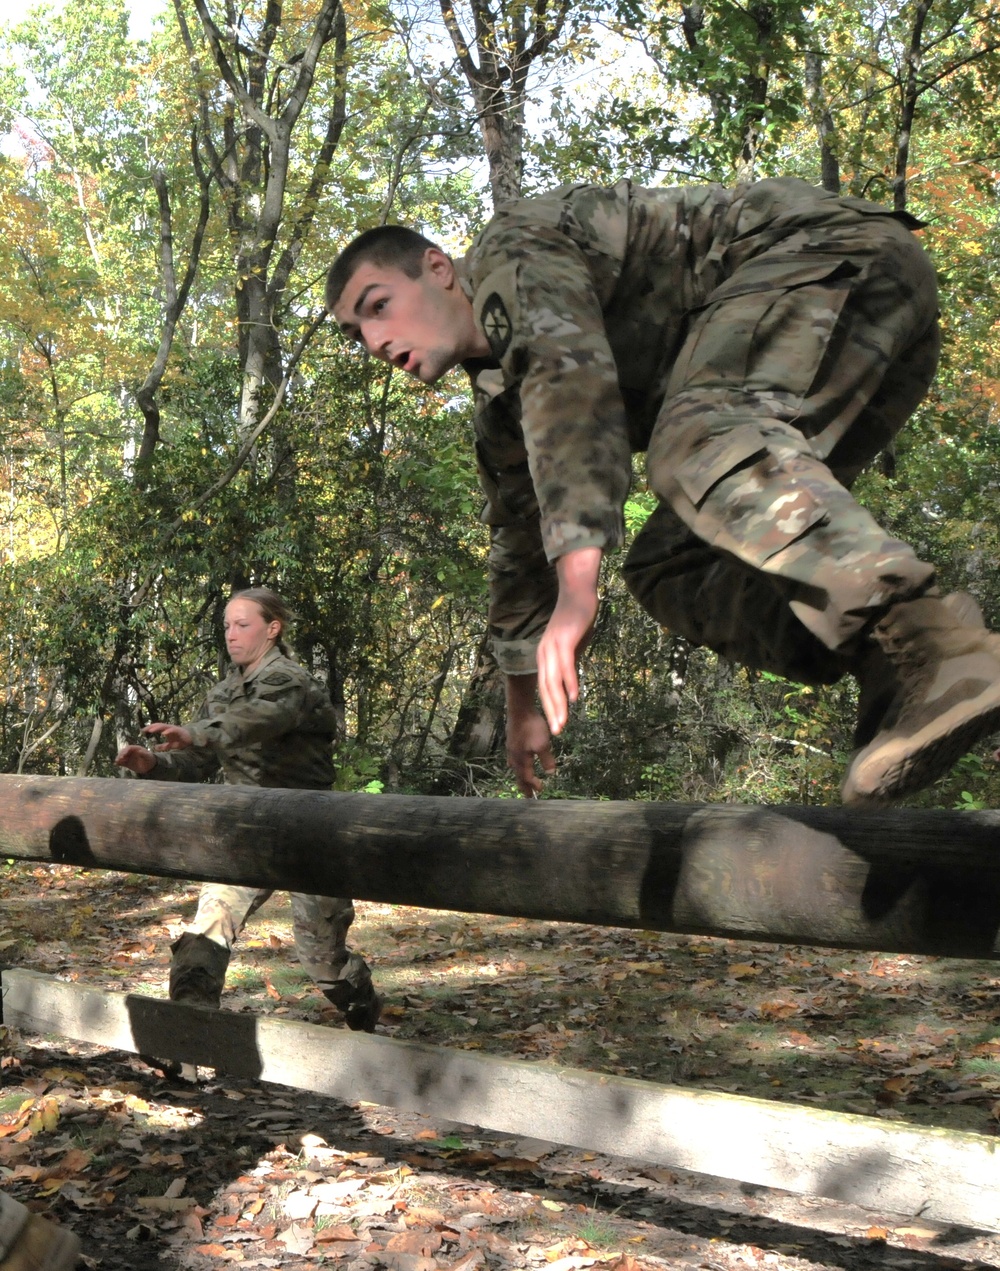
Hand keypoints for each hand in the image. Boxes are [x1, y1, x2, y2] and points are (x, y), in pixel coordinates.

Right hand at [114, 744, 156, 774]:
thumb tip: (139, 751)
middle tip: (119, 759)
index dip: (125, 751)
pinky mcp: (126, 763)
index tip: (124, 754)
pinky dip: (118, 763)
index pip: (129, 748)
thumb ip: (144, 754)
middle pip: (123, 752)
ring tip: (117, 761)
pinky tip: (116, 764)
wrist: (149, 766)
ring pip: (121, 757)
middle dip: (120, 755)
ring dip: (118, 758)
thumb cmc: (149, 759)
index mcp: (135, 748)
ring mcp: (128, 757)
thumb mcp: (148, 757)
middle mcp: (130, 752)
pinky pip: (121, 762)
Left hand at [142, 722, 193, 750]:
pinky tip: (163, 733)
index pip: (156, 727)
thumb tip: (155, 747)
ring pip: (164, 726)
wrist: (192, 740)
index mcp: (166, 730)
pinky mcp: (179, 731)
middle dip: (151, 727)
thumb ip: (163, 746)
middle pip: (159, 725)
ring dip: (157, 728)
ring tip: (151, 730)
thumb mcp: (170, 745)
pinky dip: (168, 731)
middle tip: (144, 729)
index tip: (142, 730)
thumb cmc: (181, 741)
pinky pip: (173, 730)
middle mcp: (169, 728)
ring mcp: (174, 729)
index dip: (150, 728)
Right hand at [505, 673, 555, 796]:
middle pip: (518, 775)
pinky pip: (513, 758)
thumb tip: (550, 773)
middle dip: (523, 785)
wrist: (519, 709)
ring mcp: (511, 747)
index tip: (541, 790)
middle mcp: (514, 756)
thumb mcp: (543, 744)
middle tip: (527, 795)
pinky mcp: (511, 740)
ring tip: (521, 779)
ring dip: (519, 775)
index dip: (533, 784)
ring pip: (514, 766)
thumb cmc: (532, 727)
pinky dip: (517, 765)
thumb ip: (546, 760)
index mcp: (521, 759)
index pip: (527, 777)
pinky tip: (518, 760)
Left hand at [537, 547, 600, 734]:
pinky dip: (568, 682)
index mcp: (545, 657)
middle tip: (557, 732)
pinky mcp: (564, 639)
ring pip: (552, 681)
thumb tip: (571, 680)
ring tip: (562, 723)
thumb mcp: (572, 645)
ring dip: (557, 704)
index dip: (550, 707)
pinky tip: (574, 697)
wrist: (578, 591)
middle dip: (551, 712)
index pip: (545, 687)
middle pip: (545, 688)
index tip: (556, 726)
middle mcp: (545, 653)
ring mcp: (553, 646)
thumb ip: (570, 662)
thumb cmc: (576, 618)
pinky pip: (565, 665)